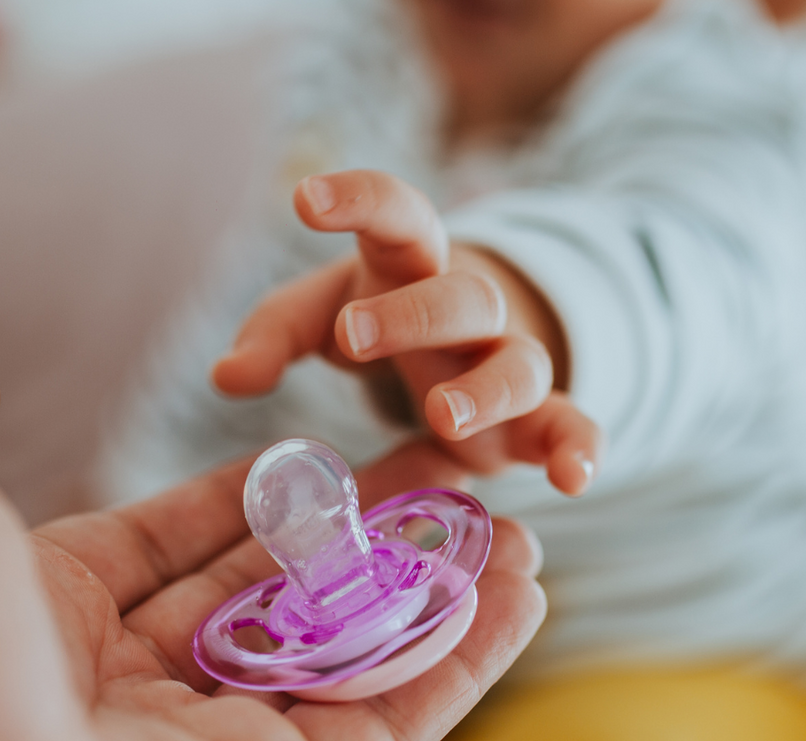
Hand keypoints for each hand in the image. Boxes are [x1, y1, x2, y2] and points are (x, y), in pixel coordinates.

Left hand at [212, 169, 601, 495]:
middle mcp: (468, 306)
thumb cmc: (379, 316)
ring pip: (518, 363)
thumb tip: (226, 377)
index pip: (397, 212)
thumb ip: (273, 335)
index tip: (304, 200)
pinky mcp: (535, 419)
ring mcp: (509, 361)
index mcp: (409, 262)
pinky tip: (574, 478)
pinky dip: (579, 448)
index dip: (359, 198)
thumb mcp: (320, 315)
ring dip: (486, 388)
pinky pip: (571, 425)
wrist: (464, 346)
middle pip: (460, 294)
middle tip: (352, 335)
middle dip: (412, 312)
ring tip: (441, 415)